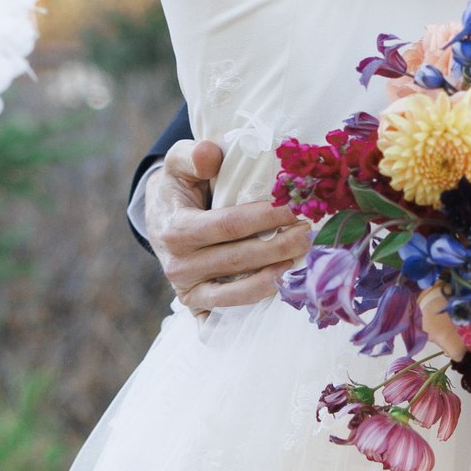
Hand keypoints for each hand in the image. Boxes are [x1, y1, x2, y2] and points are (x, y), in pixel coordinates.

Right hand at [147, 137, 313, 314]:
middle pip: (239, 259)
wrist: (160, 217)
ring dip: (274, 278)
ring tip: (301, 259)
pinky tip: (278, 293)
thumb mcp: (178, 163)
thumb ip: (192, 155)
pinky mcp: (195, 305)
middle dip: (279, 247)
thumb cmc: (178, 187)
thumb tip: (210, 154)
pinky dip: (251, 309)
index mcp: (176, 229)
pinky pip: (226, 315)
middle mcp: (178, 265)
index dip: (264, 217)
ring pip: (236, 293)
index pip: (228, 225)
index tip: (295, 207)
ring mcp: (187, 290)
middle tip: (310, 233)